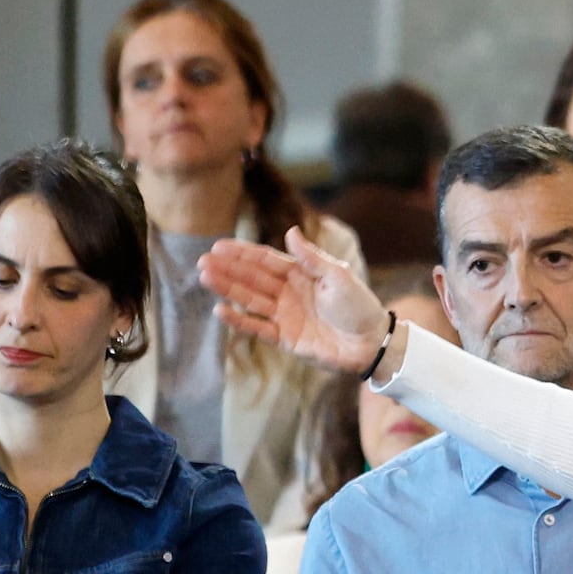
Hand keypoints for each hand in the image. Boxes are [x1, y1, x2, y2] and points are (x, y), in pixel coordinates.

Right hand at [201, 235, 388, 374]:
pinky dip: (238, 320)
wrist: (370, 342)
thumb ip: (311, 257)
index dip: (242, 253)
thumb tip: (290, 231)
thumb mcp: (338, 276)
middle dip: (227, 269)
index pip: (265, 260)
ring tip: (204, 277)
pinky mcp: (285, 338)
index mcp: (301, 274)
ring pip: (249, 299)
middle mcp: (288, 292)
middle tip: (202, 261)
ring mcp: (285, 315)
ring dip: (227, 289)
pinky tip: (220, 309)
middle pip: (252, 278)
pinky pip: (257, 327)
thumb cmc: (359, 306)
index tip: (218, 246)